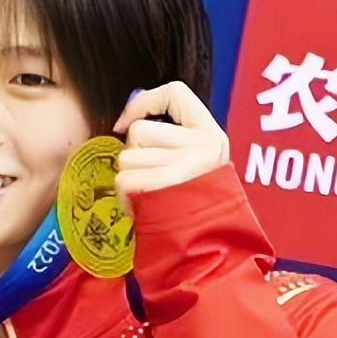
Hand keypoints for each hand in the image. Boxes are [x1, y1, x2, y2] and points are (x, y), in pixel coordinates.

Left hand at [112, 81, 229, 199]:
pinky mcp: (168, 185)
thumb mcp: (195, 162)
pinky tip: (142, 206)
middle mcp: (204, 145)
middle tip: (150, 179)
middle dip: (133, 156)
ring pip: (127, 157)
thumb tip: (124, 121)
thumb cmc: (195, 204)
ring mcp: (187, 164)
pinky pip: (124, 180)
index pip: (174, 92)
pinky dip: (125, 196)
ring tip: (149, 195)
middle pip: (138, 132)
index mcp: (211, 133)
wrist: (212, 246)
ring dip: (128, 179)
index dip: (144, 103)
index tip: (126, 123)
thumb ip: (169, 138)